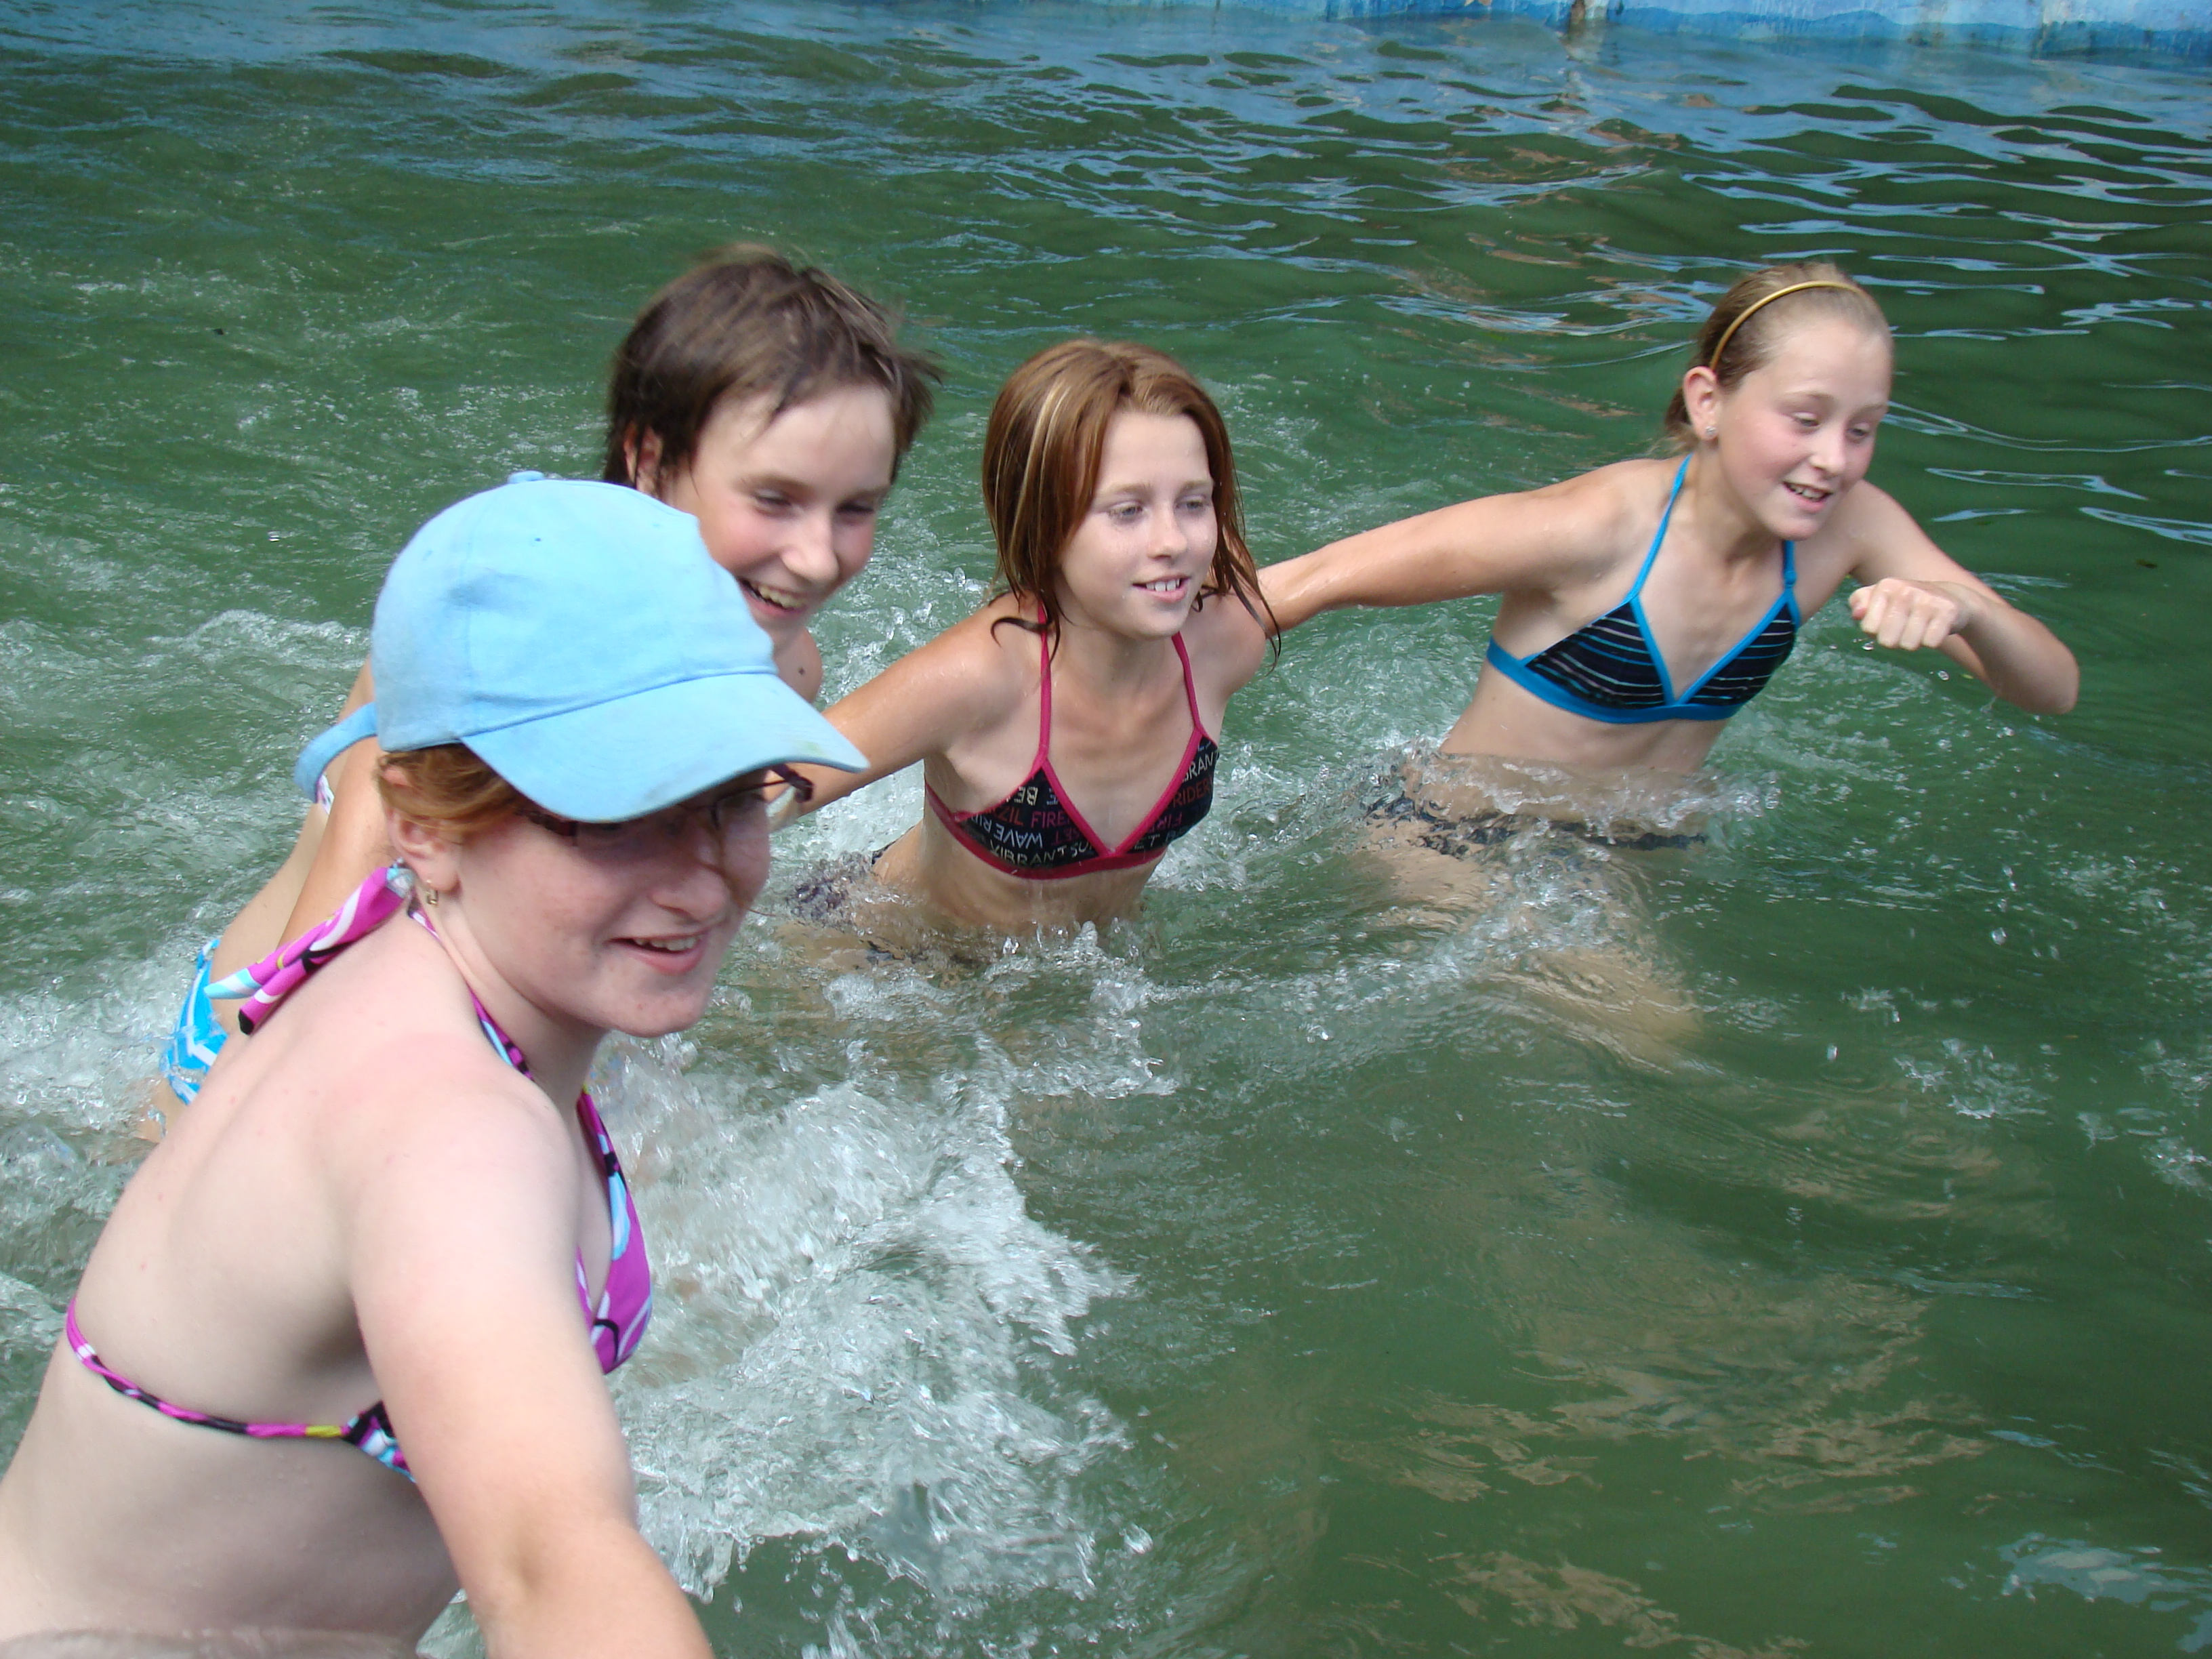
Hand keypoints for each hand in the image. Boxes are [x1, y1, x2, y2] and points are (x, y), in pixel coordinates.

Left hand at [1849, 577, 1977, 651]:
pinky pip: (1931, 643)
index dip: (1877, 632)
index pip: (1869, 629)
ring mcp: (1928, 599)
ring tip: (1919, 627)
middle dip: (1895, 641)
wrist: (1949, 597)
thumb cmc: (1904, 602)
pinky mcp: (1948, 611)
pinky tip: (1934, 628)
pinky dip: (1932, 641)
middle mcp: (1906, 590)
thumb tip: (1857, 614)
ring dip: (1913, 642)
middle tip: (1904, 627)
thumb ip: (1859, 602)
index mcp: (1886, 586)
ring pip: (1909, 645)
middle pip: (1887, 641)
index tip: (1886, 621)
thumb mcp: (1878, 597)